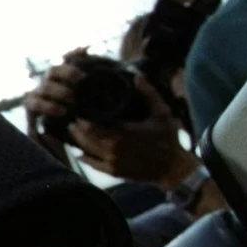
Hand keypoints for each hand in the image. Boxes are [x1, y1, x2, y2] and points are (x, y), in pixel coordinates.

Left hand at [25, 54, 193, 187]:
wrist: (172, 167)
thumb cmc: (168, 138)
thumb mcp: (162, 113)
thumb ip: (149, 94)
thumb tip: (138, 75)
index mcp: (125, 132)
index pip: (94, 124)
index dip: (84, 116)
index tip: (79, 107)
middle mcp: (115, 147)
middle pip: (86, 136)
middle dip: (77, 126)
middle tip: (73, 117)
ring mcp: (113, 161)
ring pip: (86, 149)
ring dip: (78, 139)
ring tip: (73, 129)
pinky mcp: (114, 171)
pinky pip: (92, 164)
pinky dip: (84, 157)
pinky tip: (80, 151)